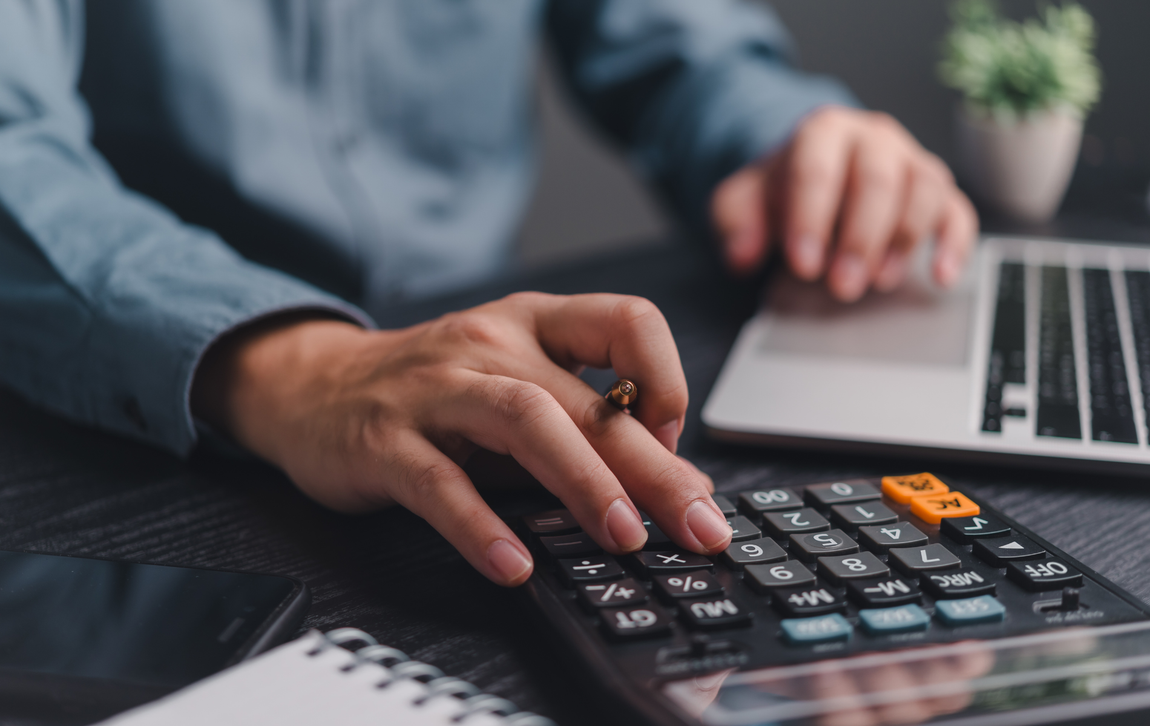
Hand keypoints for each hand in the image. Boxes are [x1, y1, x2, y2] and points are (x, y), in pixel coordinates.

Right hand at [191, 294, 728, 585]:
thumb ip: (586, 430)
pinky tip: (514, 564)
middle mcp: (489, 343)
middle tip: (698, 524)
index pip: (626, 322)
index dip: (666, 380)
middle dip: (652, 466)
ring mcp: (434, 388)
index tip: (675, 443)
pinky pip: (439, 482)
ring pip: (522, 420)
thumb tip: (678, 485)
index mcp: (533, 324)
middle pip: (584, 398)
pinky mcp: (385, 440)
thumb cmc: (432, 392)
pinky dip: (481, 526)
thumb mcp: (514, 389)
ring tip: (623, 537)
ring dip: (583, 481)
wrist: (313, 386)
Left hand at [712, 106, 977, 301]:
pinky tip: (941, 276)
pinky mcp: (937, 192)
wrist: (813, 175)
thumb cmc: (782, 191)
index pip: (818, 169)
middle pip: (876, 179)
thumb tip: (741, 255)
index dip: (811, 218)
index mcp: (822, 132)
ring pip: (923, 189)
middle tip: (841, 285)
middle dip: (860, 238)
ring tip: (879, 281)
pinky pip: (957, 211)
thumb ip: (734, 223)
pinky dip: (954, 244)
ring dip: (904, 240)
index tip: (803, 264)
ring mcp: (910, 162)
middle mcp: (873, 139)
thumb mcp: (742, 201)